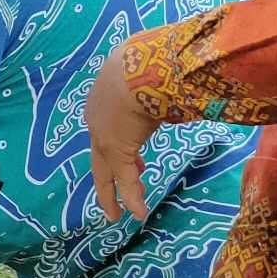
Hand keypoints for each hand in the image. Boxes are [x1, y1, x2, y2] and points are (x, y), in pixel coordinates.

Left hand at [86, 49, 157, 221]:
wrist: (142, 66)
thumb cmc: (152, 64)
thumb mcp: (150, 74)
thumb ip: (156, 88)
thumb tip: (180, 86)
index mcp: (104, 97)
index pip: (107, 128)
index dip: (119, 146)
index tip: (135, 159)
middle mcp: (96, 117)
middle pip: (100, 154)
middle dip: (108, 176)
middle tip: (113, 196)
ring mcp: (102, 134)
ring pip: (106, 170)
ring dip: (114, 192)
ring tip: (117, 212)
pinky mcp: (115, 149)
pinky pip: (125, 178)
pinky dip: (131, 197)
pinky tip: (139, 213)